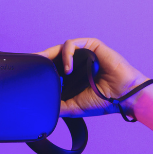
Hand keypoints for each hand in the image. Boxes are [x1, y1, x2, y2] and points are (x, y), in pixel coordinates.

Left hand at [32, 37, 149, 117]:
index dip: (41, 69)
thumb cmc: (102, 101)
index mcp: (72, 76)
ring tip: (45, 65)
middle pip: (54, 56)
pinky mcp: (92, 46)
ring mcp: (84, 54)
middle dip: (41, 59)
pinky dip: (67, 54)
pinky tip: (67, 68)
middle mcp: (77, 63)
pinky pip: (73, 44)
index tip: (30, 72)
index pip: (52, 68)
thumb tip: (41, 108)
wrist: (122, 97)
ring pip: (61, 48)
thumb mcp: (73, 107)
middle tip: (31, 63)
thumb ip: (58, 105)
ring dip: (51, 55)